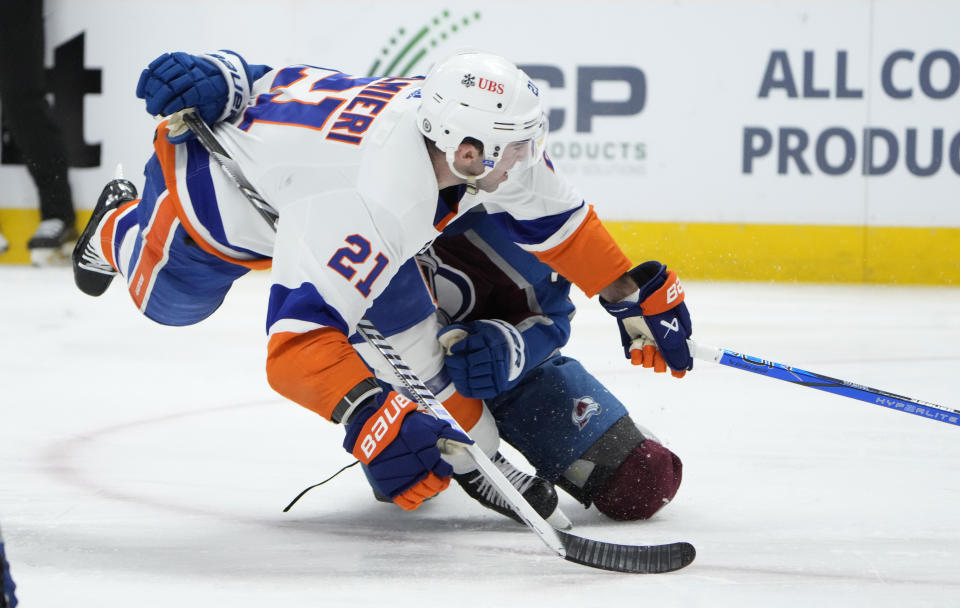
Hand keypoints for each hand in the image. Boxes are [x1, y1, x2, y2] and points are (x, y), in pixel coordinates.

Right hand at [136, 51, 257, 142]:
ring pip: (160, 75)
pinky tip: (143, 91)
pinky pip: (156, 65)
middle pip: (169, 86)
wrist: (222, 75)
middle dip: (156, 100)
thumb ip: (191, 130)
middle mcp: (193, 74)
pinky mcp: (176, 57)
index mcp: (203, 89)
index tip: (163, 114)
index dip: (170, 106)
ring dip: (151, 90)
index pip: (183, 97)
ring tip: (149, 103)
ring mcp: (184, 63)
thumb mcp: (208, 116)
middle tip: (151, 111)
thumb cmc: (213, 98)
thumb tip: (171, 140)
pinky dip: (147, 78)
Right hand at [342, 391, 471, 509]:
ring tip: (426, 483)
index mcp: (425, 453)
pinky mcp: (388, 486)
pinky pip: (407, 502)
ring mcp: (401, 479)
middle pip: (434, 486)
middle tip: (438, 478)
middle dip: (440, 482)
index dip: (446, 471)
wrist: (372, 427)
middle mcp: (414, 468)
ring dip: (428, 491)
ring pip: (423, 495)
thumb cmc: (401, 424)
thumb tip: (468, 442)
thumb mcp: (428, 423)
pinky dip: (415, 501)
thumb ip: (449, 433)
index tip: (445, 469)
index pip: (443, 471)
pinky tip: (416, 494)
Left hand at [438, 320, 527, 398]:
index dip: (458, 348)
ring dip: (458, 377)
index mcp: (492, 340)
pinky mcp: (498, 385)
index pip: (470, 344)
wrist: (520, 352)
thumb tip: (446, 333)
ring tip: (453, 373)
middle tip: (449, 362)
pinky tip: (460, 384)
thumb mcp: (485, 329)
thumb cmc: (495, 339)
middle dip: (454, 364)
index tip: (452, 350)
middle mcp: (495, 357)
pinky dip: (466, 388)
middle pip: (468, 363)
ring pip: (471, 378)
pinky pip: (478, 390)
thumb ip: (468, 329)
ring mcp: (497, 373)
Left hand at [600, 261, 692, 376]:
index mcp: (678, 332)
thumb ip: (676, 354)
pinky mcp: (634, 336)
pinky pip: (636, 354)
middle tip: (656, 352)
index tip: (677, 374)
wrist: (633, 296)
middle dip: (659, 360)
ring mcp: (648, 336)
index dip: (679, 364)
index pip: (682, 353)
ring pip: (649, 359)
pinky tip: (636, 347)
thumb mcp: (670, 335)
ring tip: (644, 344)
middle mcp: (664, 335)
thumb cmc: (656, 314)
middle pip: (664, 360)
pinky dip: (635, 354)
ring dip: (646, 355)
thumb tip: (681, 371)